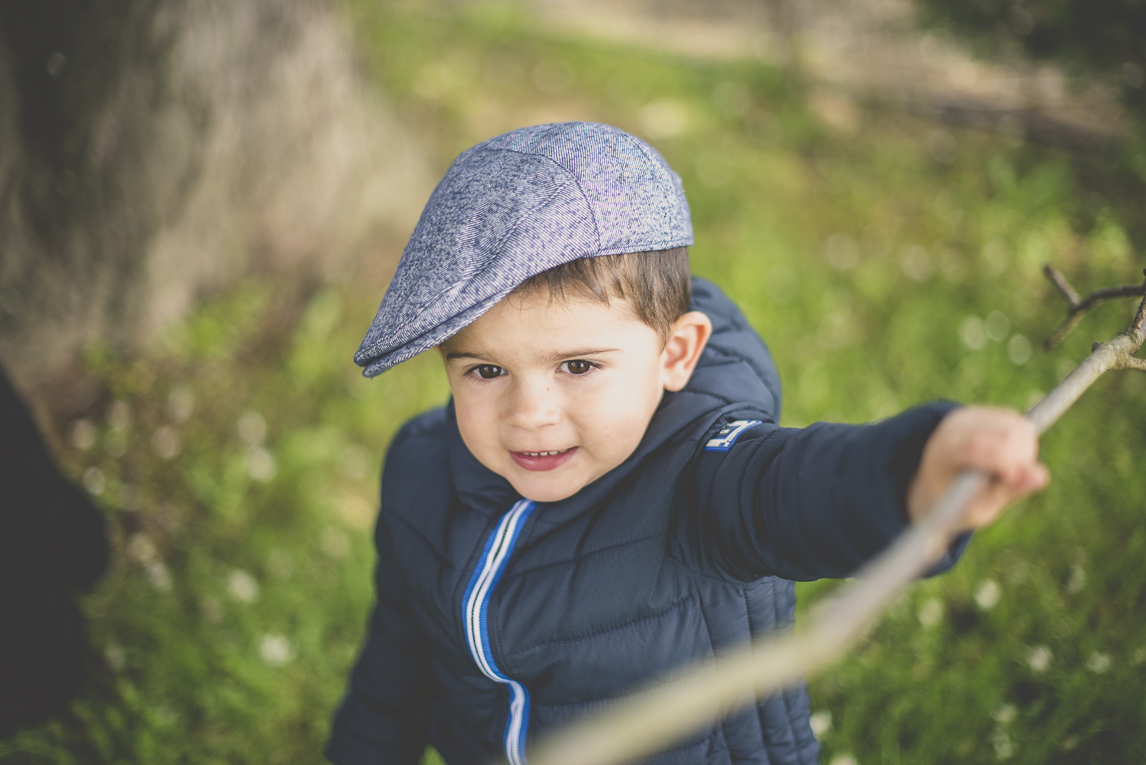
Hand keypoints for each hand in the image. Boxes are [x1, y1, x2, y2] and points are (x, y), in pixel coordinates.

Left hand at [907, 406, 1049, 530]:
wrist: (936, 481)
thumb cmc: (956, 502)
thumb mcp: (976, 508)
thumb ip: (1006, 491)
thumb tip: (1040, 476)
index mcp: (942, 453)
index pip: (975, 447)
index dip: (1003, 462)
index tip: (1013, 480)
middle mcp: (953, 428)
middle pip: (1003, 432)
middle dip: (1021, 457)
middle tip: (1013, 479)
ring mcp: (967, 416)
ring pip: (1015, 424)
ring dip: (1025, 450)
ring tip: (1008, 472)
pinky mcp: (982, 412)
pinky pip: (1016, 421)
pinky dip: (1023, 442)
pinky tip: (1008, 457)